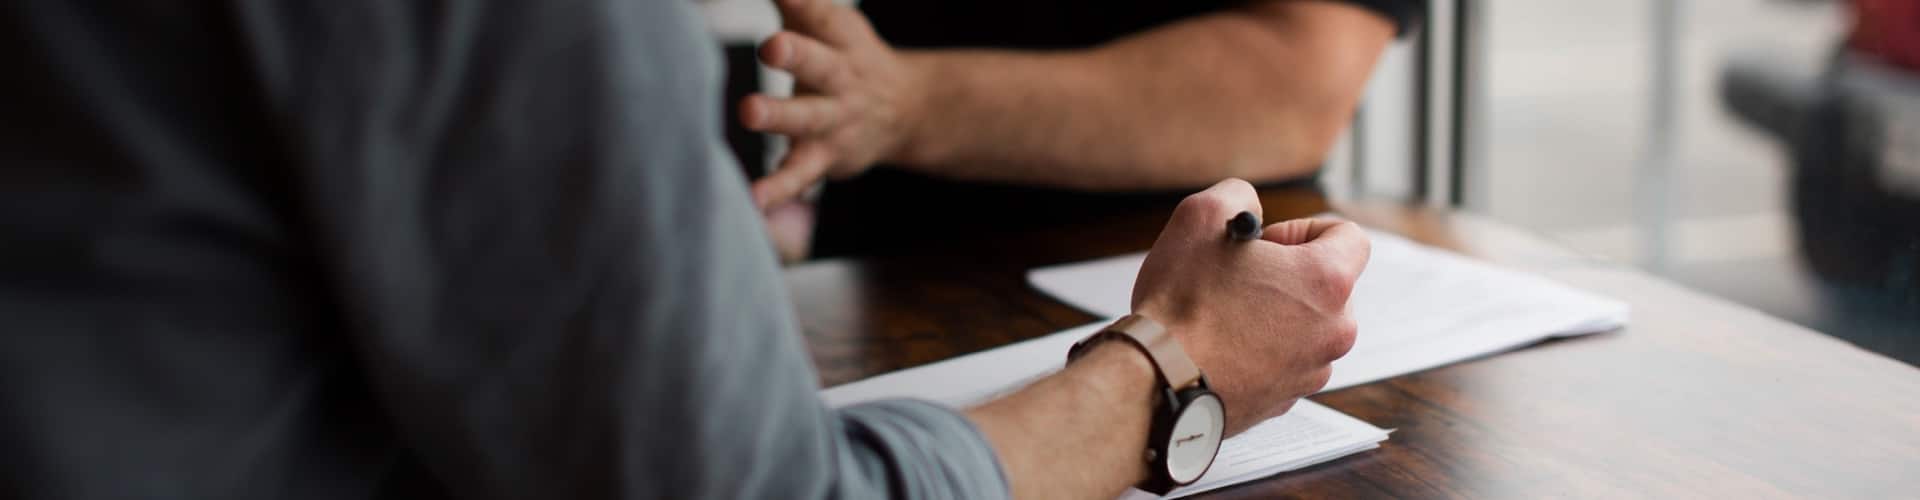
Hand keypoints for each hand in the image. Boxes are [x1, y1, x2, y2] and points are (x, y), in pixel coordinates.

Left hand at [741, 0, 922, 208]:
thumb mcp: (824, 18)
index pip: (821, 13)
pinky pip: (800, 174)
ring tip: (750, 111)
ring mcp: (835, 120)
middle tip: (771, 44)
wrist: (905, 112)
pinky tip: (752, 201)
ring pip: (808, 118)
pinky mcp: (825, 158)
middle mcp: (841, 78)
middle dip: (796, 53)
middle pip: (820, 62)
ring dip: (780, 116)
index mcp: (840, 38)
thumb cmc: (844, 54)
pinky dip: (777, 188)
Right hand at [1131, 179, 1368, 435]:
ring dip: (1273, 314)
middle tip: (1238, 278)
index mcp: (1326, 281)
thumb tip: (1249, 209)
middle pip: (1327, 286)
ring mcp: (1312, 370)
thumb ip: (1238, 196)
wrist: (1157, 381)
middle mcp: (1334, 330)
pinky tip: (1218, 346)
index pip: (1349, 236)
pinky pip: (1283, 362)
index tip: (1267, 243)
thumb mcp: (1201, 216)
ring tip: (1223, 314)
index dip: (1304, 229)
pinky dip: (1259, 350)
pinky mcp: (1286, 399)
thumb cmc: (1181, 302)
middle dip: (1286, 275)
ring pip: (1304, 326)